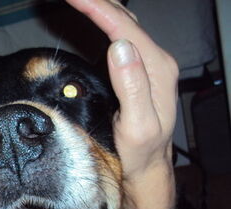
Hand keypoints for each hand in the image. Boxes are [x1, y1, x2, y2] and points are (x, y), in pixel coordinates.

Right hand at [66, 0, 178, 208]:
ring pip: (123, 24)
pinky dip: (104, 21)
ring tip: (79, 1)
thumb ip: (133, 86)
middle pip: (125, 19)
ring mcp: (147, 63)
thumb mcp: (139, 125)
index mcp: (156, 69)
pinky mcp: (137, 69)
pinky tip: (92, 17)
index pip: (125, 28)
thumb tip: (118, 46)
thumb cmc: (141, 151)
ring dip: (100, 8)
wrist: (148, 165)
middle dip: (97, 2)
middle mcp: (155, 60)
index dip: (98, 8)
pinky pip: (121, 35)